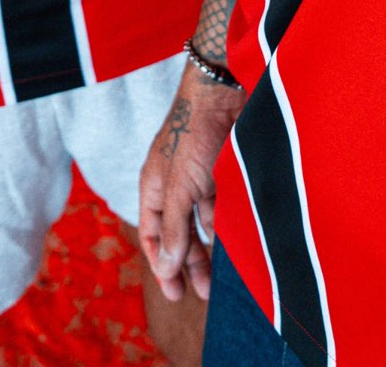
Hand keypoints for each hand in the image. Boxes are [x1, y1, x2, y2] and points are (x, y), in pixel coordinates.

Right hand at [138, 63, 244, 301]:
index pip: (152, 235)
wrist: (223, 91)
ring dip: (208, 249)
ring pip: (201, 223)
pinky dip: (225, 225)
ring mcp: (199, 178)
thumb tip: (168, 266)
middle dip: (188, 264)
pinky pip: (221, 207)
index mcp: (154, 186)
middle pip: (178, 233)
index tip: (175, 293)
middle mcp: (174, 184)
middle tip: (202, 294)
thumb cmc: (194, 133)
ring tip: (219, 279)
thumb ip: (175, 226)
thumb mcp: (180, 186)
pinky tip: (233, 241)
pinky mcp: (221, 171)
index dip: (162, 264)